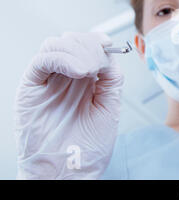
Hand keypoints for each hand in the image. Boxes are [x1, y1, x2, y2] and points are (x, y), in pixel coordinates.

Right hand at [14, 32, 123, 178]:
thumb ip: (112, 80)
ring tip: (89, 70)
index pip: (88, 47)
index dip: (97, 41)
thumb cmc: (88, 147)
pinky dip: (61, 57)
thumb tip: (110, 54)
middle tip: (98, 62)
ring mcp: (48, 82)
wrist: (69, 172)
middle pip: (72, 41)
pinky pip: (42, 61)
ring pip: (56, 45)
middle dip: (88, 45)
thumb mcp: (110, 108)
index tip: (108, 44)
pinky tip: (78, 71)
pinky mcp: (31, 88)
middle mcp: (65, 78)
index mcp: (85, 81)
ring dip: (76, 50)